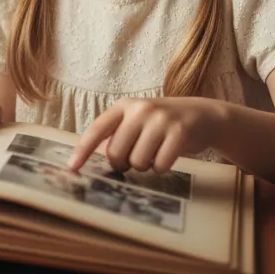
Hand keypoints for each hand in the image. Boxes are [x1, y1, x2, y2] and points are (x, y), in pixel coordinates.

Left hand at [68, 97, 224, 174]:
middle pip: (116, 153)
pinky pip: (160, 166)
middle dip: (124, 164)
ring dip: (145, 166)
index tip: (72, 167)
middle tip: (135, 158)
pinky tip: (168, 154)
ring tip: (154, 152)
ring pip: (138, 162)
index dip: (83, 150)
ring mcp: (160, 120)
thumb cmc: (161, 124)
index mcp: (124, 106)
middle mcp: (140, 109)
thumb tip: (94, 158)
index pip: (97, 129)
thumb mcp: (136, 121)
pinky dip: (162, 168)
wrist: (202, 115)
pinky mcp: (179, 133)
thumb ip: (116, 135)